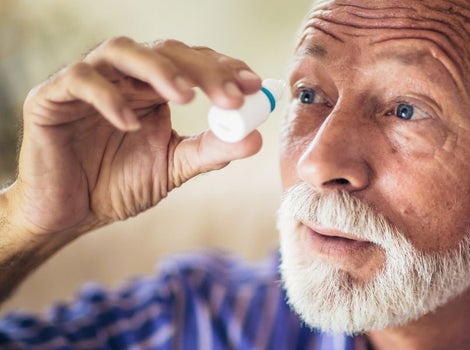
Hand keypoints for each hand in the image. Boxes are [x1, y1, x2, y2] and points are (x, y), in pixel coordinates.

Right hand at [7, 37, 263, 236]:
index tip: (254, 86)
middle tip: (230, 96)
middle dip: (203, 70)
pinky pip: (80, 80)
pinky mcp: (52, 96)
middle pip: (166, 50)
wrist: (70, 213)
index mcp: (154, 88)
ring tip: (186, 97)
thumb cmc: (117, 185)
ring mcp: (88, 81)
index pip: (193, 62)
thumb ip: (210, 151)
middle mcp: (124, 77)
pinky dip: (108, 97)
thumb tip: (255, 138)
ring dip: (159, 69)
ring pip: (122, 50)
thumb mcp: (173, 167)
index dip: (224, 68)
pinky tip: (131, 123)